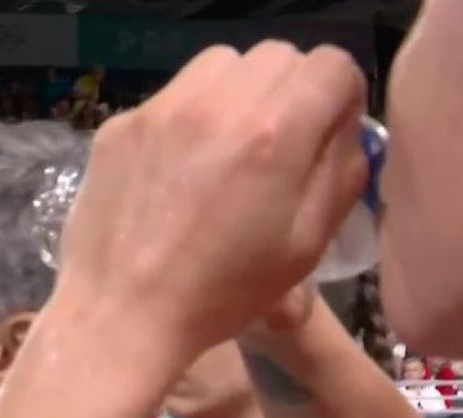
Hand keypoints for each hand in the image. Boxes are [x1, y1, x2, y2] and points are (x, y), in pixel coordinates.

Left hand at [50, 41, 368, 360]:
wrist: (120, 315)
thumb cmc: (221, 294)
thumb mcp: (306, 245)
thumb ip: (341, 171)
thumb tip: (342, 126)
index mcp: (274, 134)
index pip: (331, 65)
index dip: (340, 97)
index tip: (327, 134)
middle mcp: (218, 105)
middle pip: (279, 56)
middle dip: (292, 91)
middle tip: (280, 143)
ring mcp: (162, 109)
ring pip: (223, 64)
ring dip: (239, 93)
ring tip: (230, 147)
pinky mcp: (121, 124)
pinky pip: (173, 95)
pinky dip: (190, 115)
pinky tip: (180, 167)